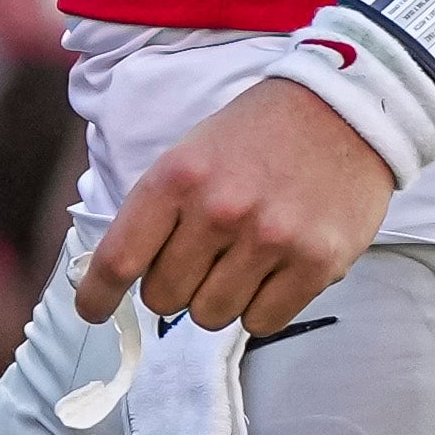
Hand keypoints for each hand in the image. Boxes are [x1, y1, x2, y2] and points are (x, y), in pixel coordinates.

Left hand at [72, 78, 393, 336]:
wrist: (344, 111)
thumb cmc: (257, 137)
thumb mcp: (190, 154)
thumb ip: (157, 211)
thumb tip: (120, 273)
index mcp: (177, 178)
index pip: (120, 258)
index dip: (97, 294)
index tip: (90, 311)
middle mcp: (219, 211)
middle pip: (164, 298)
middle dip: (173, 286)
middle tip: (198, 259)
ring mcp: (270, 239)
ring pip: (210, 316)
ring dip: (217, 299)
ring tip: (240, 260)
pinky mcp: (316, 263)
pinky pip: (262, 322)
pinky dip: (260, 307)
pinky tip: (272, 272)